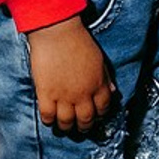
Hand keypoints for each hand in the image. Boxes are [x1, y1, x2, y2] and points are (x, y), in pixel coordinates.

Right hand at [26, 16, 117, 132]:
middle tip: (81, 127)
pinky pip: (47, 116)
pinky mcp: (46, 93)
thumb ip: (105, 77)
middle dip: (84, 126)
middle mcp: (83, 94)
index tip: (96, 116)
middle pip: (86, 119)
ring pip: (66, 122)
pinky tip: (49, 118)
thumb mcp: (99, 59)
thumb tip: (112, 91)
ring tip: (64, 127)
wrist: (57, 31)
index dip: (100, 115)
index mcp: (98, 85)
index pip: (103, 108)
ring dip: (66, 127)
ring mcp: (64, 95)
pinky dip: (49, 121)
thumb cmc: (78, 40)